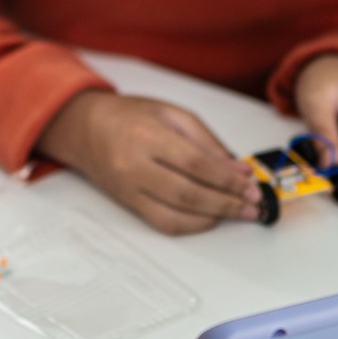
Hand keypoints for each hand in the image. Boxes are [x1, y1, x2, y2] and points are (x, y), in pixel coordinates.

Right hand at [38, 91, 259, 234]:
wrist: (85, 128)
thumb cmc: (129, 116)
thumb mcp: (172, 113)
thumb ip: (207, 140)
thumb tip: (237, 169)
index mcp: (148, 135)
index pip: (197, 164)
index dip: (228, 179)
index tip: (250, 184)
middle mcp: (135, 166)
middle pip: (189, 193)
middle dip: (227, 202)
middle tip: (252, 205)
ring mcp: (130, 189)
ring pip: (176, 215)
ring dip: (214, 218)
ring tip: (239, 214)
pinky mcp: (128, 204)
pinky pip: (163, 224)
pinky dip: (192, 226)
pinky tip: (211, 218)